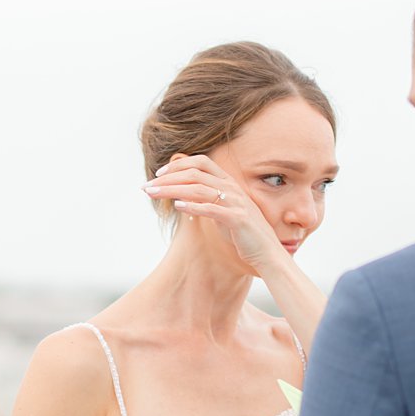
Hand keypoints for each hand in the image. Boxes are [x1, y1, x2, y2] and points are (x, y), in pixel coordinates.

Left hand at [143, 153, 286, 271]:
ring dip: (172, 190)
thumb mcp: (222, 212)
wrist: (267, 252)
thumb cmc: (242, 234)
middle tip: (147, 186)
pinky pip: (212, 209)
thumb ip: (206, 201)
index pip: (201, 162)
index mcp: (228, 183)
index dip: (178, 164)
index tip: (159, 174)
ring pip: (199, 189)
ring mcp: (236, 203)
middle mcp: (232, 188)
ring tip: (153, 194)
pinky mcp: (238, 219)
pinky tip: (178, 207)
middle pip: (195, 173)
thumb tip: (181, 197)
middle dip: (168, 178)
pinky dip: (194, 206)